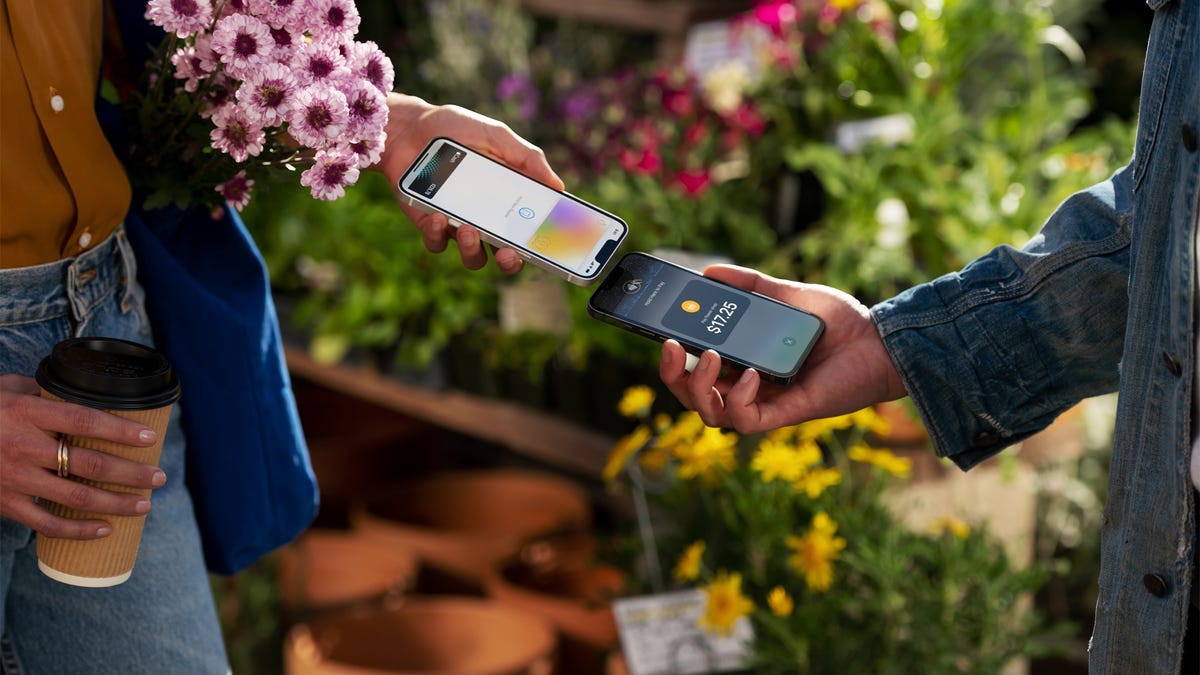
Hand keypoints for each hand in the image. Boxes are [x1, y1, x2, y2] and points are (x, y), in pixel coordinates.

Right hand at [0, 374, 166, 538]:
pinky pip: (47, 524)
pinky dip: (79, 530)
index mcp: (27, 412)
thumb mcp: (8, 388)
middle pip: (90, 464)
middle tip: (159, 477)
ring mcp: (14, 478)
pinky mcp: (5, 503)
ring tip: (145, 505)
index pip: (84, 421)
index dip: (121, 430)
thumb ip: (45, 391)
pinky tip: (105, 529)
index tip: (150, 436)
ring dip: (116, 503)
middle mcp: (23, 446)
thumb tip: (85, 393)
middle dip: (132, 473)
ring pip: (76, 497)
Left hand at [375, 92, 563, 273]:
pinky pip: (437, 243)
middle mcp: (486, 218)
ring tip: (468, 230)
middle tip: (508, 252)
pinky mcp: (430, 224)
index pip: (531, 231)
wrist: (409, 127)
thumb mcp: (497, 136)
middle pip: (506, 255)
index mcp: (508, 201)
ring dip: (473, 250)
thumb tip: (559, 185)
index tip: (548, 247)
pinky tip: (436, 216)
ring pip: (473, 256)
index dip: (542, 245)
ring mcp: (457, 224)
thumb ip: (527, 157)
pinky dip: (438, 235)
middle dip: (510, 261)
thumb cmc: (457, 129)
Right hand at [659, 265, 907, 432]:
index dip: (673, 358)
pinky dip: (737, 400)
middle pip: (693, 396)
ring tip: (711, 357)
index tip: (662, 333)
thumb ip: (750, 284)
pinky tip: (748, 375)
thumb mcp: (786, 295)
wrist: (880, 340)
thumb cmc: (838, 323)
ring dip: (699, 388)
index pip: (695, 368)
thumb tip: (710, 271)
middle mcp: (747, 386)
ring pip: (711, 414)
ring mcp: (765, 402)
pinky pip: (746, 420)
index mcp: (742, 362)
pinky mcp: (786, 414)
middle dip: (674, 376)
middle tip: (673, 347)